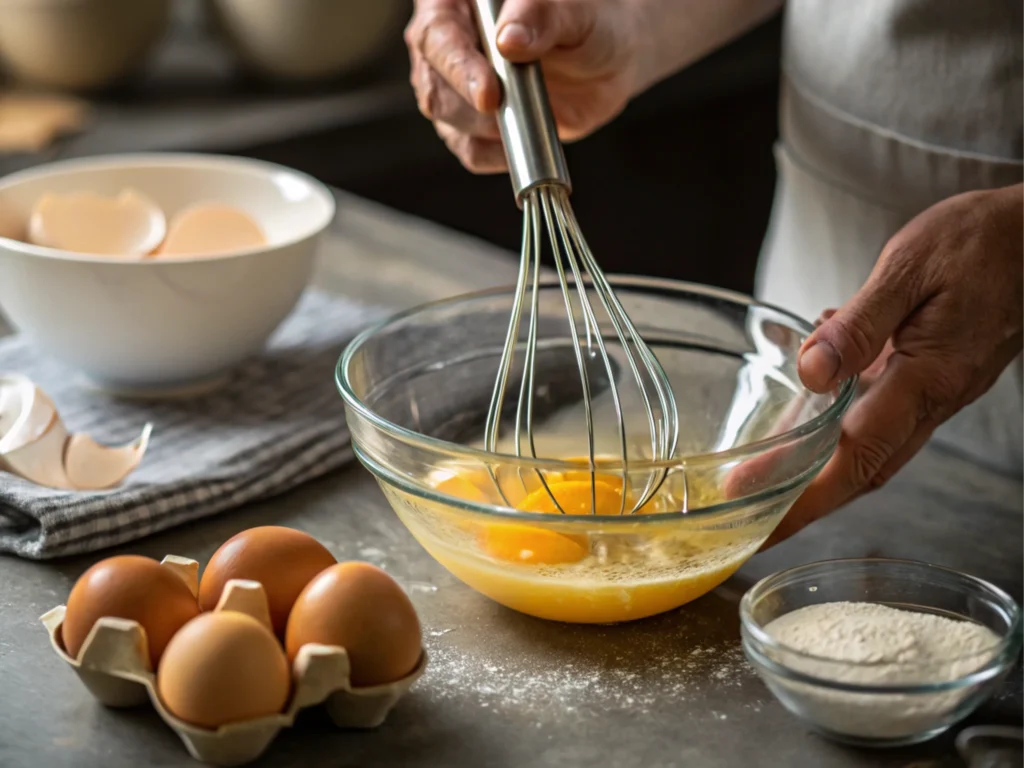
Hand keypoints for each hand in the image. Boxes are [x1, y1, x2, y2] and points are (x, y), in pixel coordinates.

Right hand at [404, 0, 647, 172]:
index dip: (458, 67)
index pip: (437, 33)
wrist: (610, 57)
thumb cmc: (590, 19)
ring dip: (485, 130)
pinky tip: (524, 139)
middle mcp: (450, 41)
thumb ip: (543, 16)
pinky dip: (496, 154)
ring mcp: (457, 84)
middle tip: (509, 110)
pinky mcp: (473, 121)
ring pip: (446, 118)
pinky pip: (469, 149)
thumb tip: (510, 40)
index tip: (489, 95)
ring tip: (530, 116)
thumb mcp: (576, 11)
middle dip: (469, 107)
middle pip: (434, 83)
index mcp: (460, 1)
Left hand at [765, 183, 1023, 545]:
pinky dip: (841, 427)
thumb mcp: (909, 267)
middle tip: (751, 519)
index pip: (859, 456)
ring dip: (822, 470)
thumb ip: (859, 324)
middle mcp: (935, 398)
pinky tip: (809, 406)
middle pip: (864, 470)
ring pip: (874, 449)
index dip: (807, 497)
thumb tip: (810, 372)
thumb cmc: (980, 241)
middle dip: (807, 503)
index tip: (760, 519)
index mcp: (928, 378)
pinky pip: (883, 417)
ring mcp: (938, 393)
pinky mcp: (936, 379)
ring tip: (766, 479)